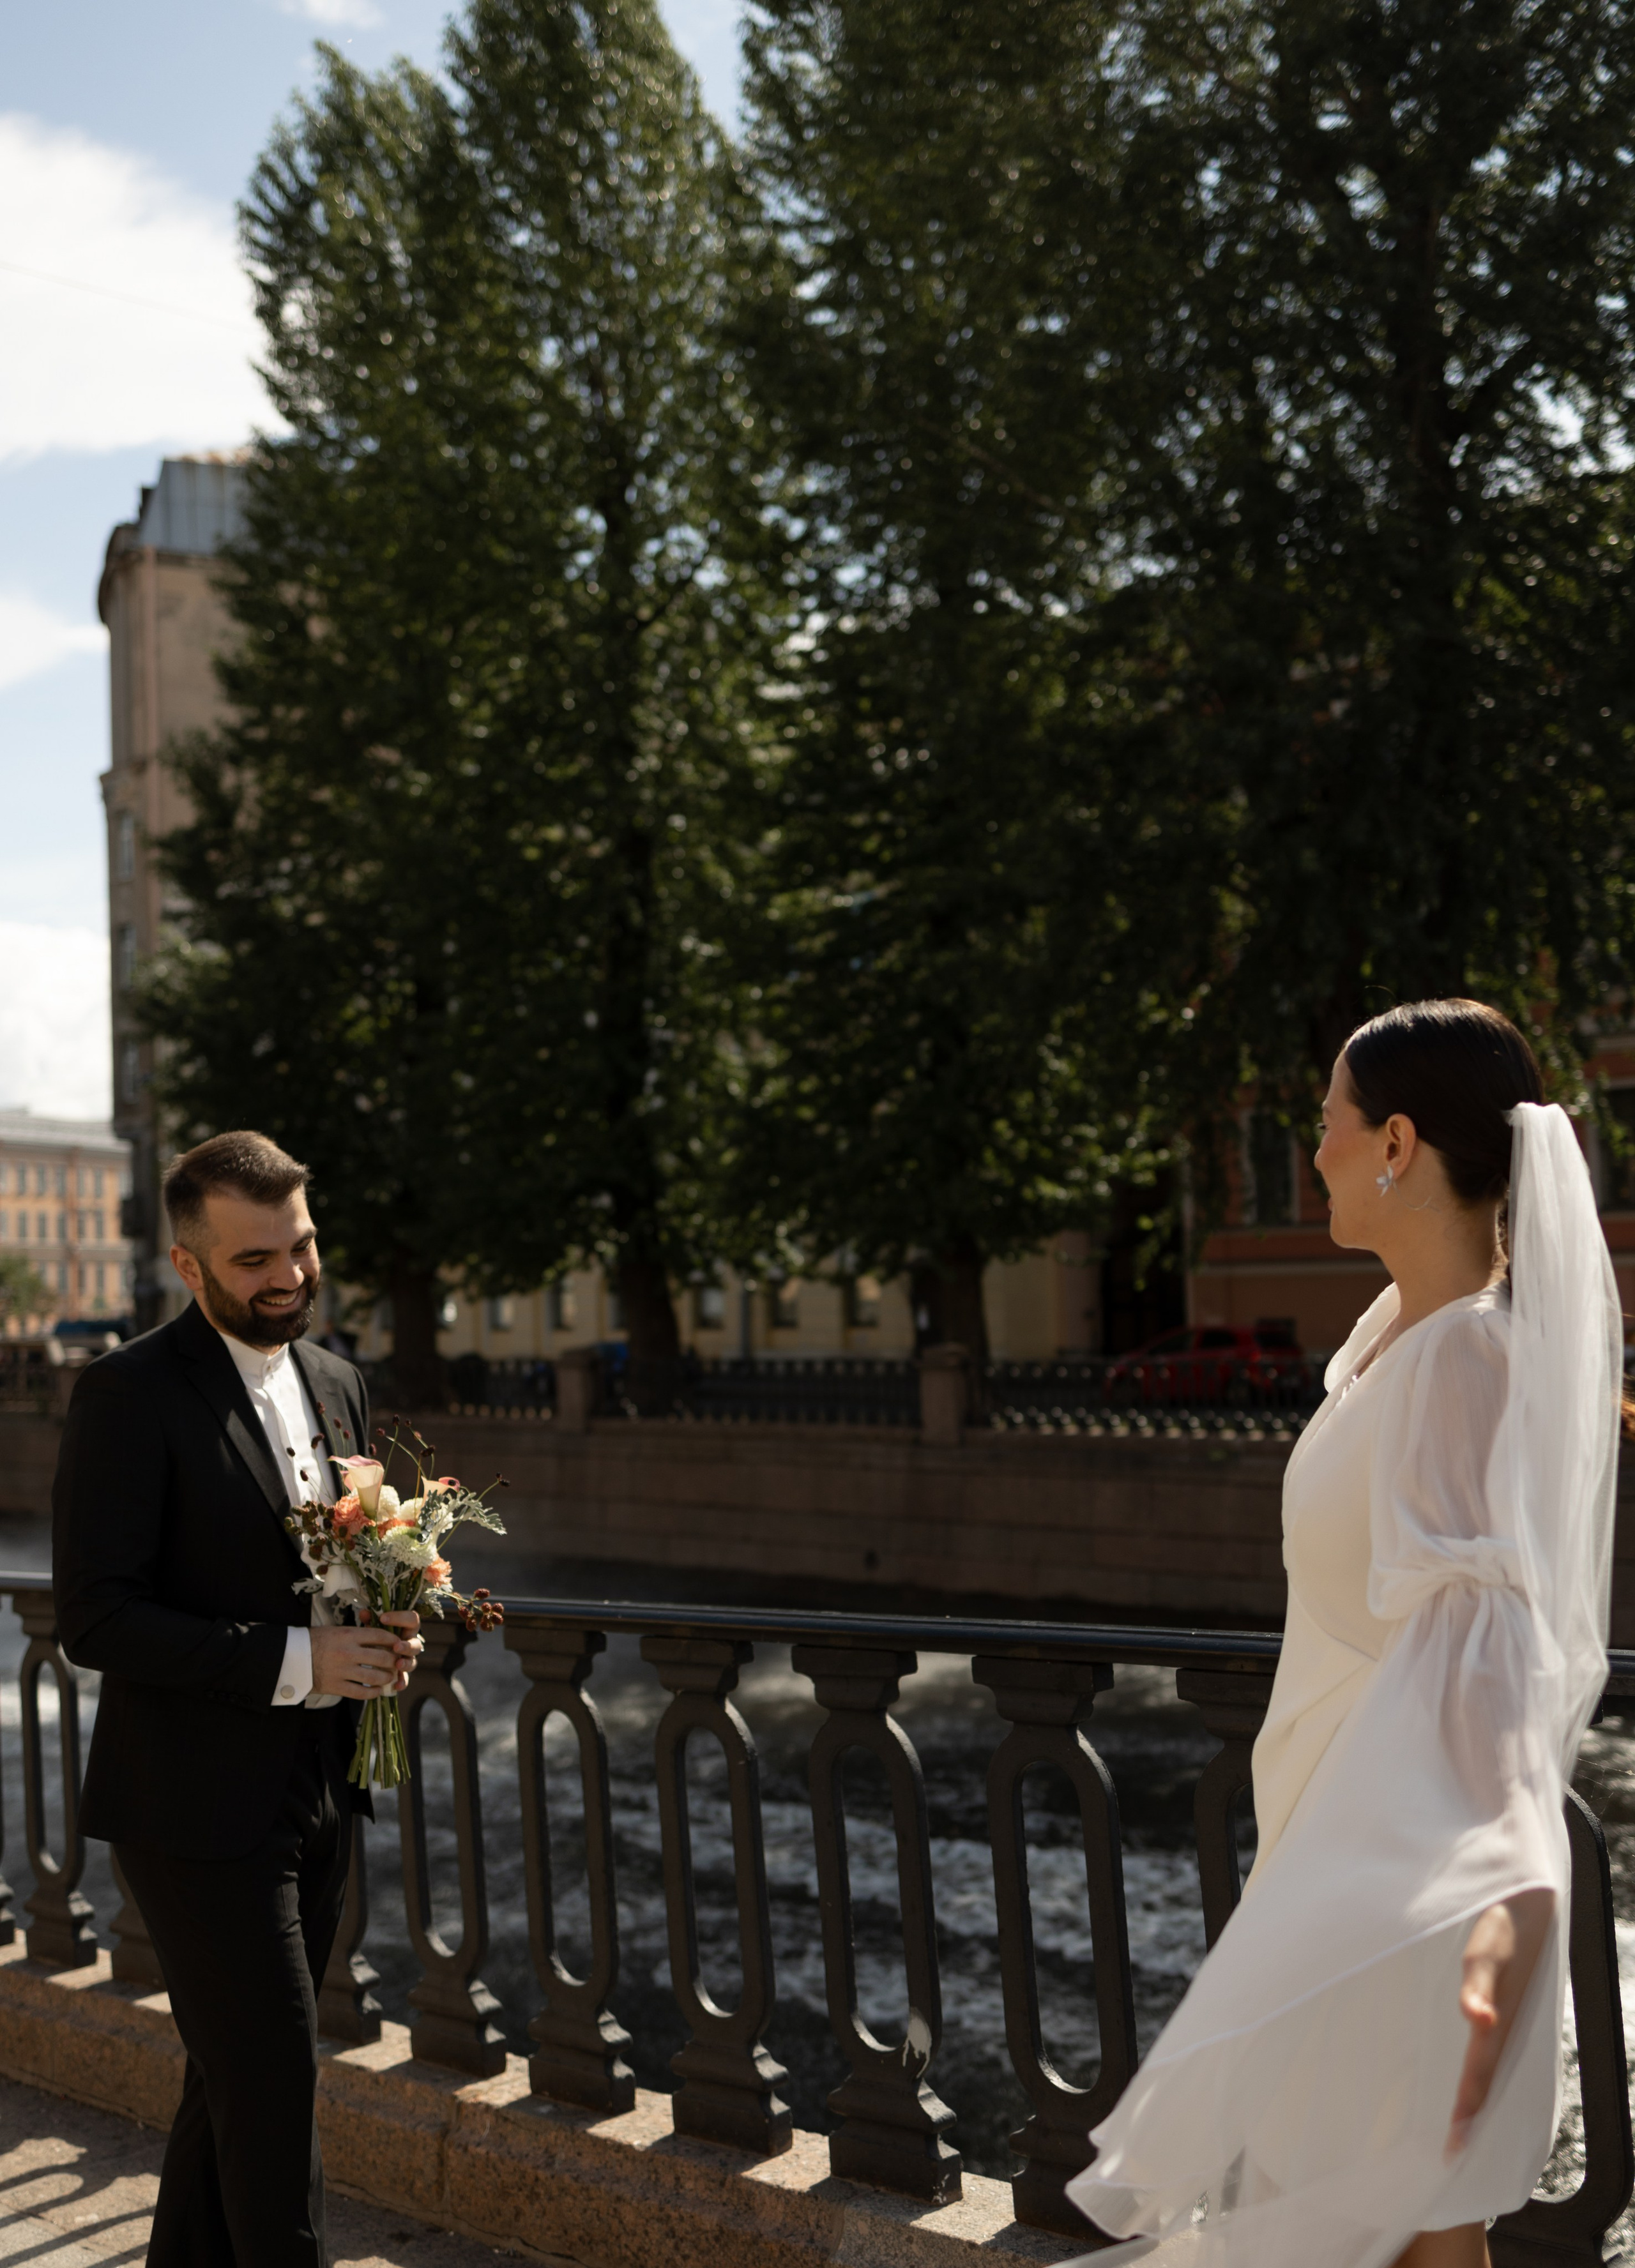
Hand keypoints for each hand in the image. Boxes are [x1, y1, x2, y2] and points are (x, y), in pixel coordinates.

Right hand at [310, 1610, 422, 1698]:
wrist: (291, 1657)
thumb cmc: (314, 1641)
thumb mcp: (336, 1631)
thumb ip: (356, 1634)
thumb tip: (378, 1638)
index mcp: (348, 1635)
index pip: (380, 1636)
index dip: (393, 1640)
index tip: (398, 1644)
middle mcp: (348, 1652)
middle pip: (382, 1657)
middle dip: (394, 1661)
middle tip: (397, 1663)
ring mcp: (342, 1671)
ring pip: (375, 1677)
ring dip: (386, 1678)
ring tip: (389, 1677)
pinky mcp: (336, 1686)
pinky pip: (360, 1693)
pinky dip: (372, 1693)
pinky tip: (377, 1691)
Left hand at [370, 1607, 422, 1693]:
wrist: (371, 1652)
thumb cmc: (375, 1635)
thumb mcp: (373, 1626)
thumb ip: (370, 1620)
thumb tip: (364, 1612)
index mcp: (406, 1629)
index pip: (412, 1619)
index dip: (400, 1617)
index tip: (383, 1618)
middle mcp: (410, 1644)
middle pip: (417, 1644)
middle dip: (407, 1646)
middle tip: (396, 1646)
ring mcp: (407, 1660)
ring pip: (413, 1662)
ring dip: (406, 1663)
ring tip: (398, 1665)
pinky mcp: (401, 1673)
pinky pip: (405, 1679)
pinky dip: (402, 1682)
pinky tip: (396, 1685)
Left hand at [1447, 1886, 1553, 2156]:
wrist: (1526, 1897)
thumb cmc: (1501, 1925)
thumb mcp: (1484, 1953)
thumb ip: (1477, 1987)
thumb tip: (1477, 2020)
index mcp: (1495, 2021)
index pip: (1476, 2077)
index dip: (1465, 2113)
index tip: (1453, 2148)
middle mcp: (1500, 2023)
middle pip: (1483, 2079)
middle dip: (1469, 2116)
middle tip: (1452, 2151)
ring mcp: (1502, 2012)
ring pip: (1486, 2064)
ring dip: (1473, 2095)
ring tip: (1461, 2125)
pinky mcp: (1497, 1997)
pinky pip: (1484, 2043)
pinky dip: (1475, 2066)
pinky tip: (1470, 2069)